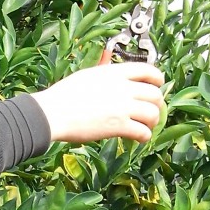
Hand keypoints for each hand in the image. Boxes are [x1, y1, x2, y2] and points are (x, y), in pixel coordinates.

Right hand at [32, 62, 164, 143]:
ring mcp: (122, 107)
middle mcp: (123, 87)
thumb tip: (114, 79)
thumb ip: (106, 76)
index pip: (148, 71)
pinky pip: (143, 132)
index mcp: (115, 73)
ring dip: (153, 122)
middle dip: (156, 104)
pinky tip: (139, 139)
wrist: (53, 113)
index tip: (156, 86)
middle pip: (154, 94)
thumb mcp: (88, 76)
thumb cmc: (63, 96)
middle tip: (151, 111)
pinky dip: (144, 136)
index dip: (157, 80)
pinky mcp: (119, 126)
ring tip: (146, 127)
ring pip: (153, 113)